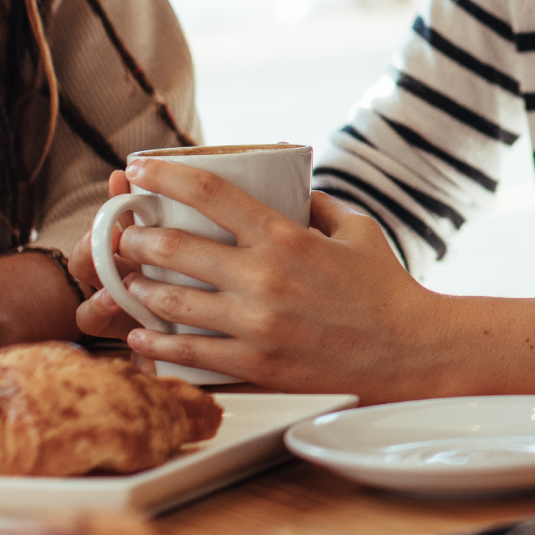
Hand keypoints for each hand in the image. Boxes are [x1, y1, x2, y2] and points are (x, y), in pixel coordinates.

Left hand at [72, 157, 440, 398]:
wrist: (410, 352)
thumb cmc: (386, 287)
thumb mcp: (356, 228)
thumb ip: (314, 205)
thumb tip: (286, 187)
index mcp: (286, 236)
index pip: (208, 193)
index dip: (163, 176)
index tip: (137, 169)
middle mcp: (264, 278)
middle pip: (174, 248)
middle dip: (135, 238)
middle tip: (123, 235)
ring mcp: (257, 325)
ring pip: (172, 303)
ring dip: (139, 290)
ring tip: (130, 282)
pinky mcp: (256, 365)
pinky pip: (190, 354)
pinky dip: (157, 343)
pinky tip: (140, 335)